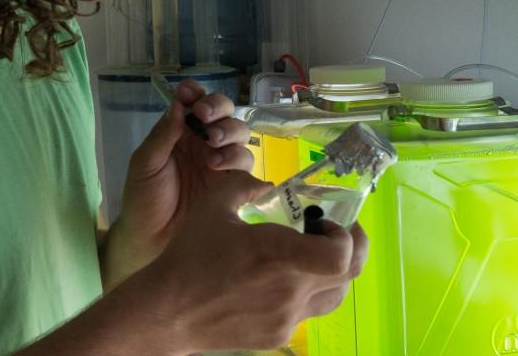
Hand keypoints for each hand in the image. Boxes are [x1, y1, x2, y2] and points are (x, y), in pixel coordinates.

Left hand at [104, 79, 252, 284]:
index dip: (197, 93)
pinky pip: (247, 172)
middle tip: (205, 118)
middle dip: (218, 110)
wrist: (149, 238)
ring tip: (212, 153)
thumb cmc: (143, 196)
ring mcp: (220, 163)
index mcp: (181, 131)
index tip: (190, 95)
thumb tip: (178, 105)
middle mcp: (204, 142)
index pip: (195, 101)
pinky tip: (228, 172)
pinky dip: (244, 168)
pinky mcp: (232, 187)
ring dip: (230, 138)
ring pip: (240, 139)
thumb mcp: (145, 162)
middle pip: (225, 115)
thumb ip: (163, 135)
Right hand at [138, 170, 369, 351]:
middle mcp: (290, 290)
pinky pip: (305, 313)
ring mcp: (285, 318)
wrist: (166, 310)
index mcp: (279, 255)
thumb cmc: (188, 255)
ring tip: (314, 259)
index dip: (345, 236)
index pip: (341, 254)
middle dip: (351, 250)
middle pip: (348, 274)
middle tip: (339, 235)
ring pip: (333, 297)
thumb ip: (243, 185)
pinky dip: (304, 295)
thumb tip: (265, 181)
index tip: (323, 223)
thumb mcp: (213, 205)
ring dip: (332, 274)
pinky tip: (280, 282)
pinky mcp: (276, 336)